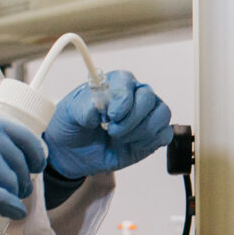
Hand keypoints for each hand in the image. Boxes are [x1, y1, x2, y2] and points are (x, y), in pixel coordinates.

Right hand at [0, 106, 46, 217]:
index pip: (24, 136)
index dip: (34, 155)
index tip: (34, 166)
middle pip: (20, 162)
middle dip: (24, 180)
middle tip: (19, 191)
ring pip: (11, 182)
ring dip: (16, 196)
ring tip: (10, 203)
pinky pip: (1, 199)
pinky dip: (12, 208)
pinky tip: (13, 214)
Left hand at [42, 71, 173, 177]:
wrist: (72, 152)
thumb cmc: (72, 126)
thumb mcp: (68, 113)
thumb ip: (84, 107)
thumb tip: (99, 109)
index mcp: (114, 84)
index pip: (127, 82)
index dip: (122, 99)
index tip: (111, 115)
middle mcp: (134, 95)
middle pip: (148, 98)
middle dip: (131, 119)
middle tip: (112, 131)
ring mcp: (145, 115)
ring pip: (161, 115)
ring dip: (141, 132)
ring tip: (119, 139)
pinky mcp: (151, 136)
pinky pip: (164, 134)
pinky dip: (149, 142)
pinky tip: (131, 146)